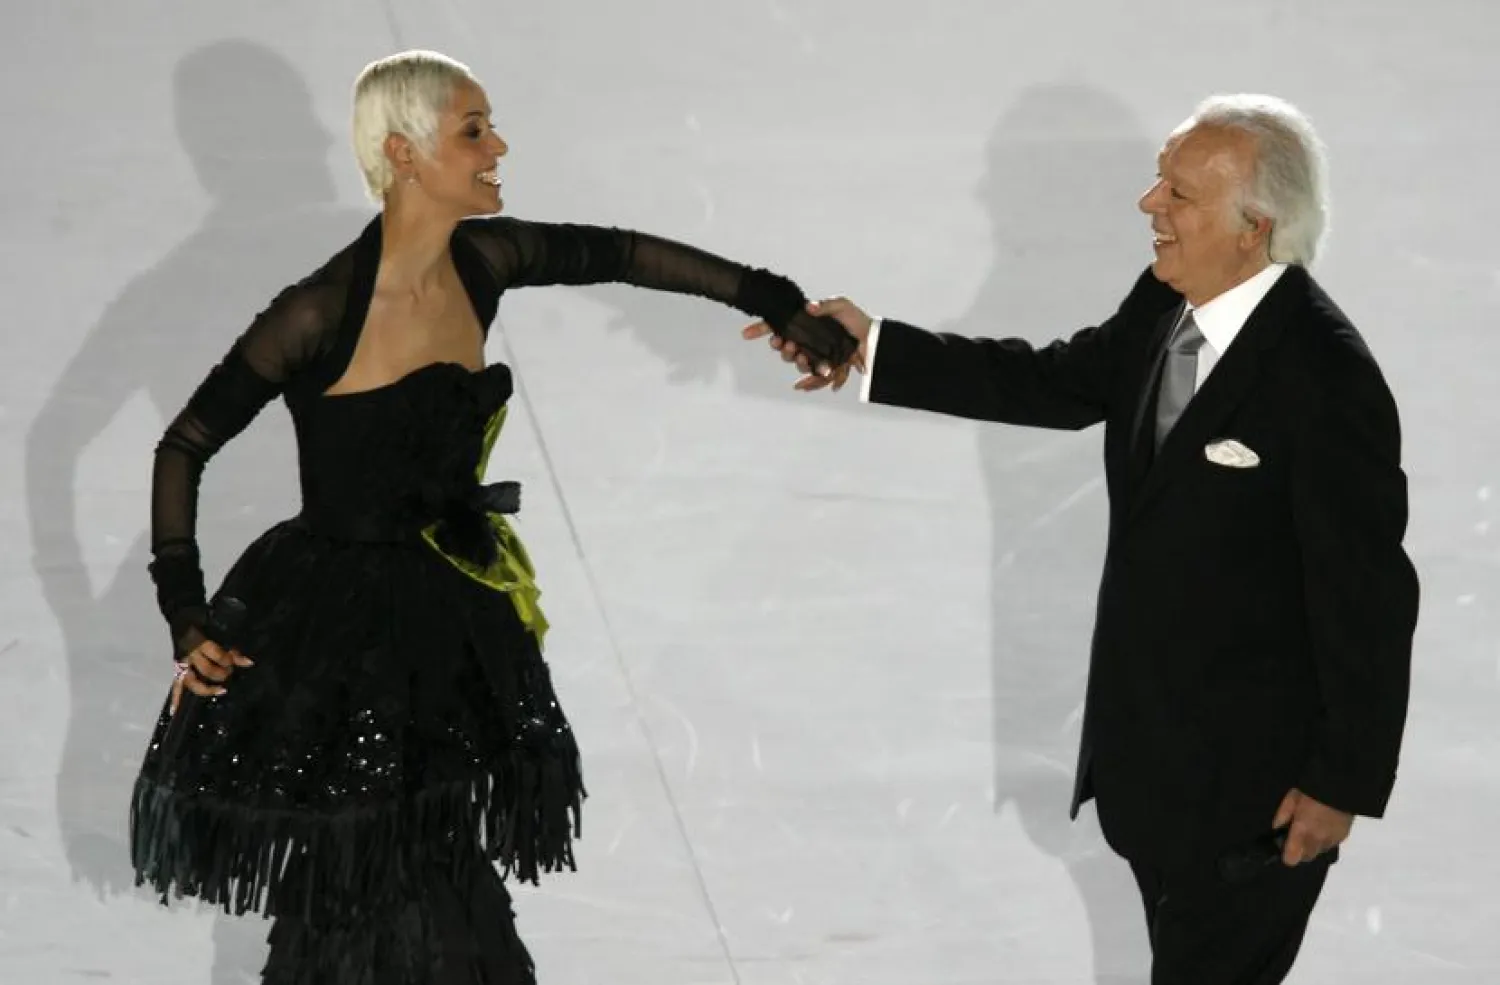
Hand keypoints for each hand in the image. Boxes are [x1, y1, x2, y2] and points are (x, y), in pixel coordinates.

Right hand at [170, 635, 252, 713]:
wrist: (181, 620)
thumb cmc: (205, 627)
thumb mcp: (220, 635)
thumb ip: (233, 651)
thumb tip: (249, 663)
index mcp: (201, 643)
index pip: (217, 655)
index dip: (228, 661)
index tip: (235, 662)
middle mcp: (190, 655)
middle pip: (206, 670)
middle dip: (221, 674)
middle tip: (229, 674)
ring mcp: (182, 664)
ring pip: (191, 682)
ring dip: (206, 689)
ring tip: (221, 690)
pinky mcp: (177, 669)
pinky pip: (175, 685)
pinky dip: (176, 698)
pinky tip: (175, 711)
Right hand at [741, 297, 873, 391]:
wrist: (873, 338)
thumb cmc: (855, 319)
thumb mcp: (840, 305)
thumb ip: (825, 305)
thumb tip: (809, 307)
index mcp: (805, 327)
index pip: (778, 328)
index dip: (760, 330)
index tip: (746, 333)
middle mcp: (807, 342)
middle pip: (787, 350)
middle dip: (784, 350)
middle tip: (788, 345)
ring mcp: (816, 356)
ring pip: (799, 364)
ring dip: (797, 364)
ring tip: (802, 359)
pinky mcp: (828, 368)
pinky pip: (816, 379)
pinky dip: (809, 384)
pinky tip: (800, 388)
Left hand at [1272, 788, 1352, 864]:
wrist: (1342, 787)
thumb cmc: (1312, 790)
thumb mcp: (1291, 798)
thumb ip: (1282, 815)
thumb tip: (1276, 828)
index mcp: (1302, 830)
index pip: (1292, 858)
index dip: (1287, 855)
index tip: (1284, 847)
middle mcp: (1317, 840)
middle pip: (1306, 858)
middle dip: (1300, 851)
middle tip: (1297, 837)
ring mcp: (1332, 840)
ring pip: (1319, 852)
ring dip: (1313, 845)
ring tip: (1312, 829)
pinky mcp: (1344, 836)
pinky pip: (1331, 845)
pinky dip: (1326, 840)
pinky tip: (1324, 827)